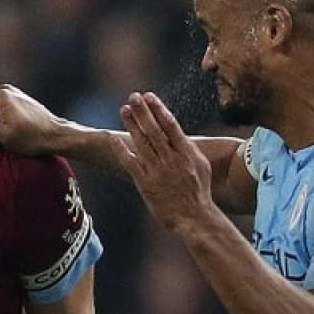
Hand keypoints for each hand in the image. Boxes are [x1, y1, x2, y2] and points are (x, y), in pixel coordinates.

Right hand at [0, 85, 59, 154]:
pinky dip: (3, 120)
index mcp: (0, 97)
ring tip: (9, 135)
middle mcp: (5, 90)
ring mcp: (13, 92)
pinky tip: (13, 129)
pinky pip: (1, 110)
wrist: (54, 135)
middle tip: (1, 140)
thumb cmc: (32, 137)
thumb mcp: (3, 134)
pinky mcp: (18, 97)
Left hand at [109, 92, 213, 232]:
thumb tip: (178, 132)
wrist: (194, 217)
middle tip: (133, 96)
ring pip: (142, 143)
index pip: (170, 125)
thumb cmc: (199, 192)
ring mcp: (157, 171)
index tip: (149, 96)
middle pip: (154, 130)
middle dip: (143, 111)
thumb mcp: (201, 166)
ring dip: (132, 124)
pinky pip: (130, 163)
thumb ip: (188, 148)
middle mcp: (171, 159)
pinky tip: (112, 138)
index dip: (158, 109)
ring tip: (124, 109)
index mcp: (186, 153)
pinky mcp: (145, 184)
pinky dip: (121, 149)